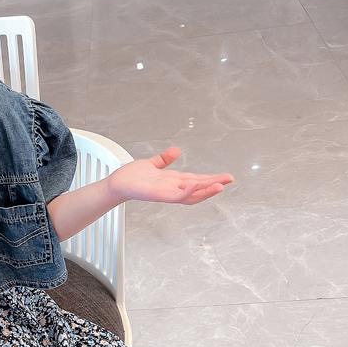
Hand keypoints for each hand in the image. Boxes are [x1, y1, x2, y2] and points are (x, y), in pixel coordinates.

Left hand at [107, 146, 233, 204]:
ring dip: (206, 191)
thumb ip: (164, 159)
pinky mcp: (159, 196)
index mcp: (173, 181)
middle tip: (230, 179)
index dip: (211, 178)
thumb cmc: (132, 176)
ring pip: (191, 195)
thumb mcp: (152, 164)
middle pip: (198, 188)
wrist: (117, 183)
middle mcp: (172, 188)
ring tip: (221, 185)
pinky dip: (186, 191)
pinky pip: (176, 196)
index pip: (196, 180)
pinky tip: (195, 185)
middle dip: (214, 184)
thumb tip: (176, 150)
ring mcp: (167, 193)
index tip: (226, 176)